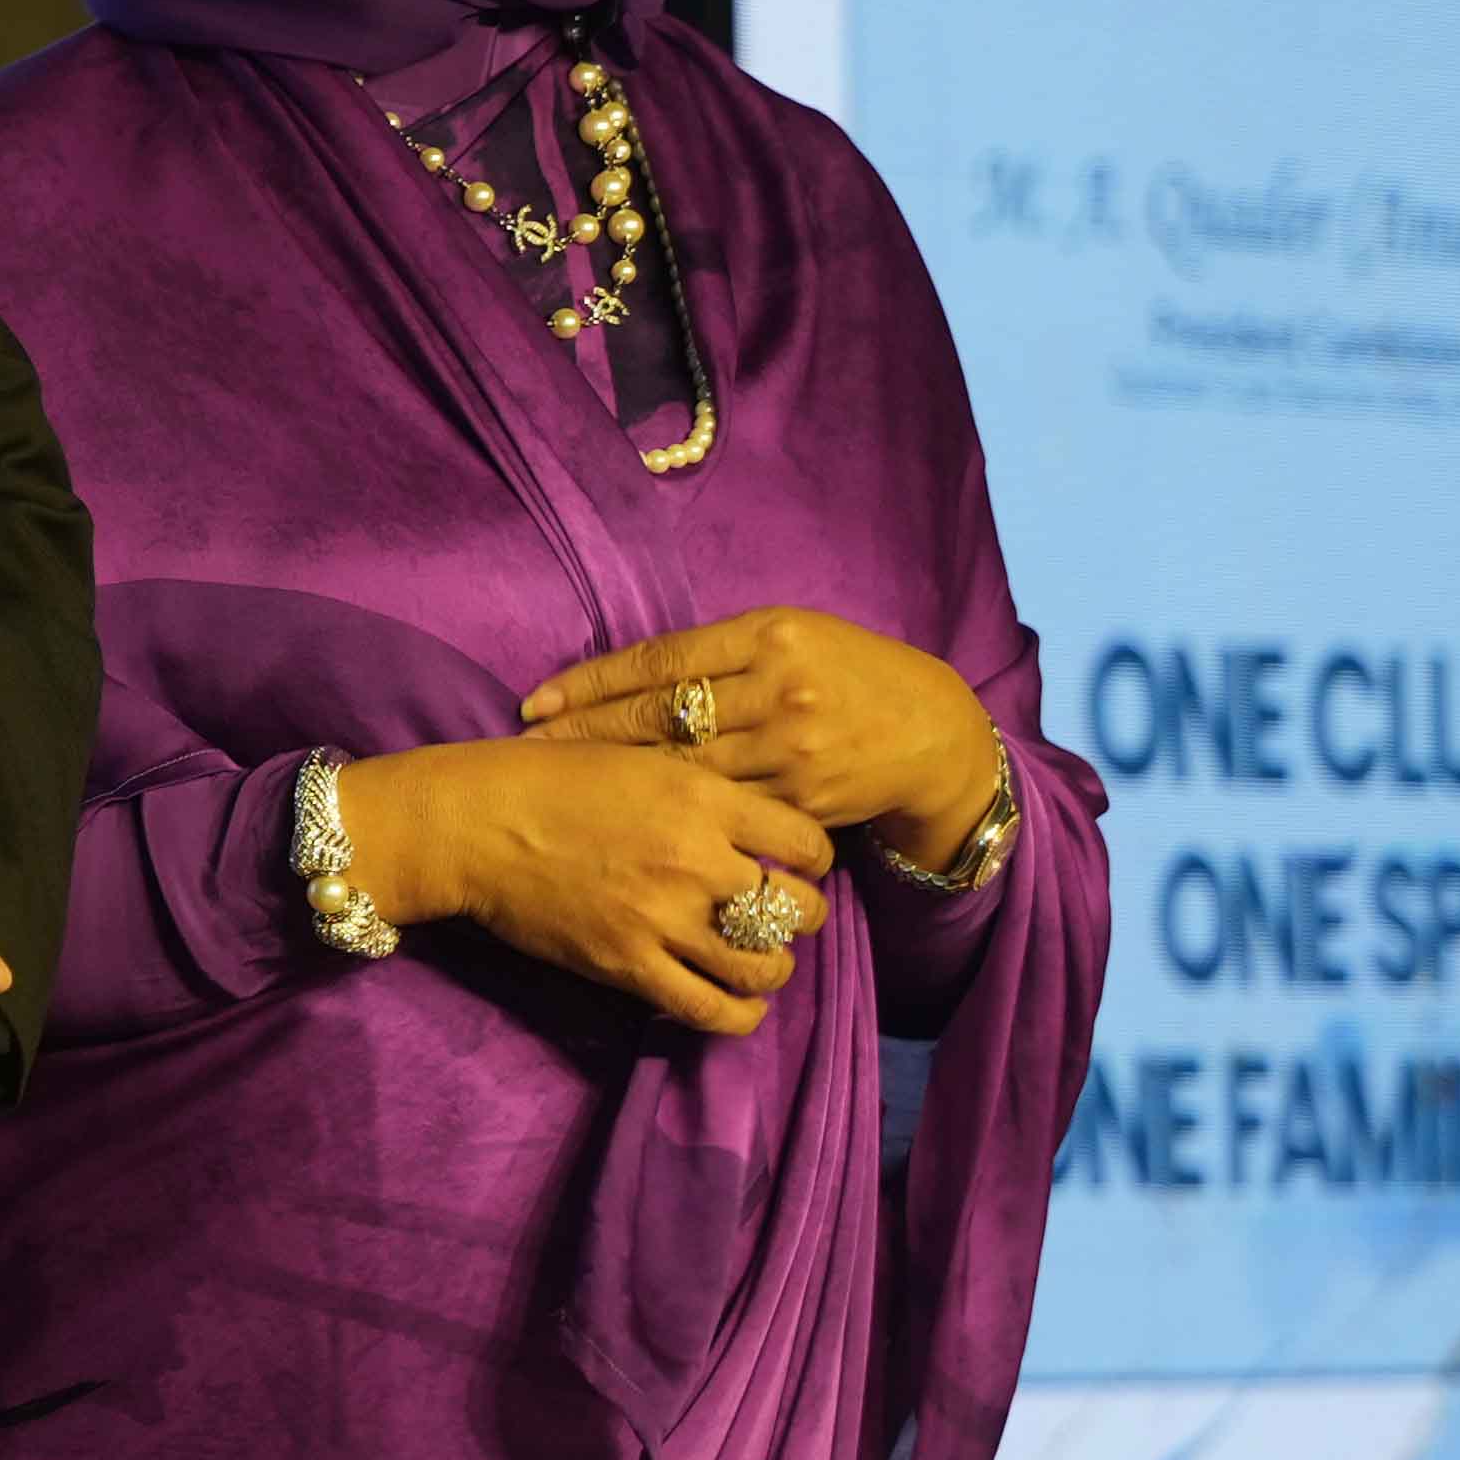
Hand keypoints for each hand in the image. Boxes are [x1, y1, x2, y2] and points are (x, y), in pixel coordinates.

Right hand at [350, 736, 831, 1038]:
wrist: (475, 824)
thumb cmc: (548, 777)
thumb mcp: (638, 756)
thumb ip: (701, 788)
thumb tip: (750, 817)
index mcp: (704, 798)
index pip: (808, 842)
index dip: (814, 858)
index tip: (799, 863)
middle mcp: (696, 861)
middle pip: (798, 908)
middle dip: (803, 914)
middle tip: (784, 913)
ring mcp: (664, 919)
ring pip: (765, 965)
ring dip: (775, 966)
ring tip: (763, 960)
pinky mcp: (630, 967)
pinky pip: (710, 1009)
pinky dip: (740, 1014)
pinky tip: (741, 1004)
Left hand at [519, 608, 1004, 854]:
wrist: (934, 737)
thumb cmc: (851, 674)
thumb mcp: (793, 636)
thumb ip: (721, 651)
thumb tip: (632, 675)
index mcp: (771, 635)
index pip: (661, 660)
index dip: (592, 683)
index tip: (536, 701)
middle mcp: (778, 691)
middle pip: (661, 716)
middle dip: (585, 734)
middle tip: (525, 749)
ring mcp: (791, 753)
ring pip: (683, 769)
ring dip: (615, 779)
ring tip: (558, 788)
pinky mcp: (802, 806)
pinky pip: (723, 813)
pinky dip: (672, 817)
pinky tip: (628, 824)